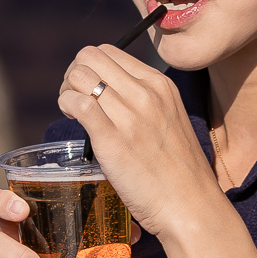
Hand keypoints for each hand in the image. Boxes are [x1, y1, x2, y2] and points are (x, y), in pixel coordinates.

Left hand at [58, 43, 221, 237]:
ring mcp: (129, 115)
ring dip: (66, 90)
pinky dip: (66, 106)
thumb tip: (111, 96)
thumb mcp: (170, 119)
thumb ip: (145, 102)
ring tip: (72, 112)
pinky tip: (72, 121)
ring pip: (79, 75)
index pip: (110, 52)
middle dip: (73, 73)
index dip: (90, 67)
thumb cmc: (178, 172)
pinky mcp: (112, 139)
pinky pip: (78, 103)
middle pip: (90, 56)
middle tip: (74, 99)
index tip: (88, 90)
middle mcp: (145, 93)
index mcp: (160, 84)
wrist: (190, 206)